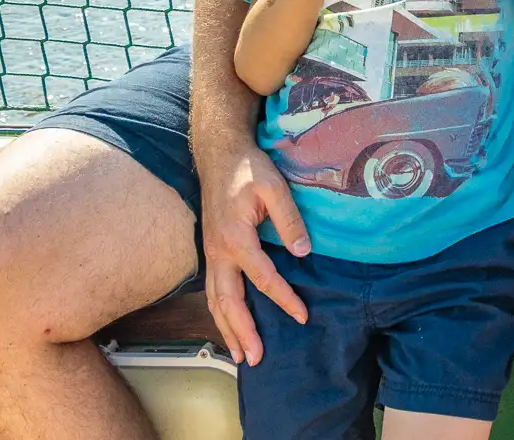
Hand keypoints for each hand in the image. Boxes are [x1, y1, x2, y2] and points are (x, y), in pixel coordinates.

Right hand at [199, 139, 311, 366]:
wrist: (219, 155)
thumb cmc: (249, 169)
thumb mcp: (274, 187)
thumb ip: (289, 220)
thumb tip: (303, 252)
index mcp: (235, 237)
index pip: (263, 277)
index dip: (284, 299)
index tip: (302, 316)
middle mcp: (218, 252)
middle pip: (229, 301)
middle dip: (242, 332)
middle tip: (255, 358)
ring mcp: (210, 254)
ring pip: (215, 301)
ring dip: (226, 330)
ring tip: (239, 356)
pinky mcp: (210, 252)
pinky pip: (212, 291)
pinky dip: (219, 313)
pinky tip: (228, 326)